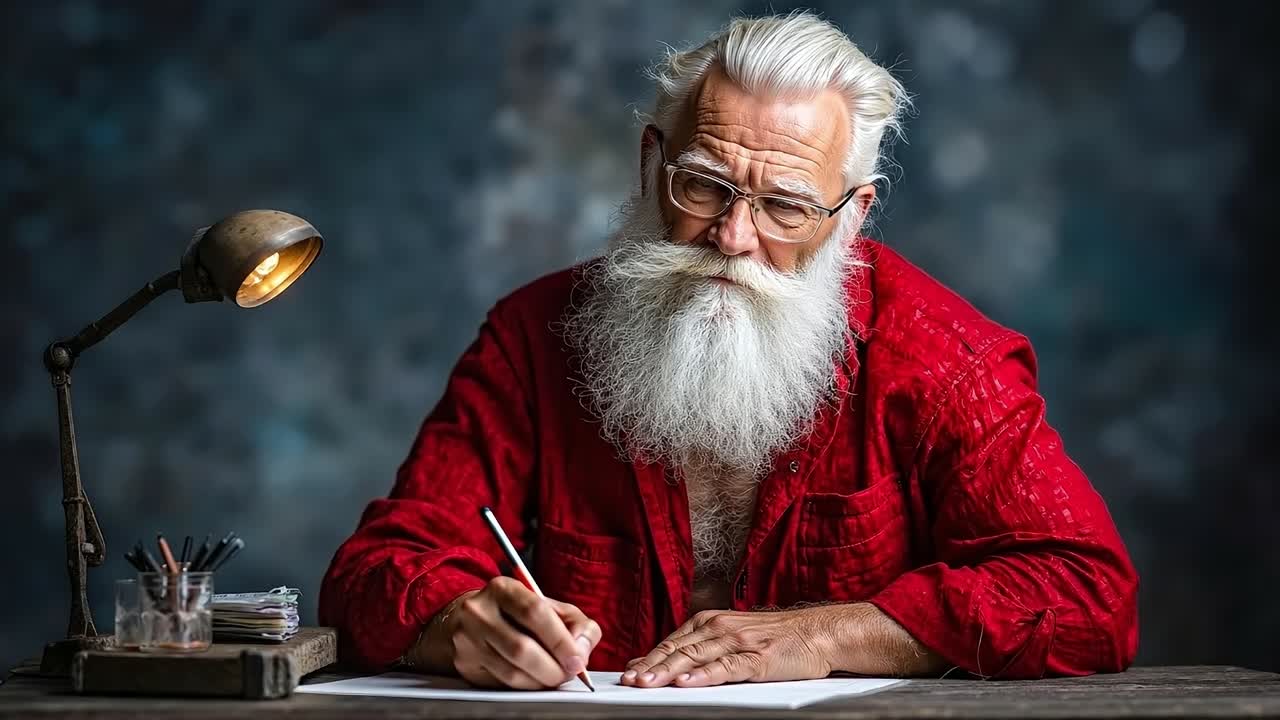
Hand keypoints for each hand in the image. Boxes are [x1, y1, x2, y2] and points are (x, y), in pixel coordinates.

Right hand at [414, 576, 601, 689]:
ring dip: (541, 681)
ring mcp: (467, 639)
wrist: (468, 619)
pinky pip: (502, 684)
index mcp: (503, 588)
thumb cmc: (515, 613)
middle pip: (522, 648)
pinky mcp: (464, 664)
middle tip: (569, 673)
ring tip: (555, 677)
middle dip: (554, 668)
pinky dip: (526, 687)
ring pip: (512, 672)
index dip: (560, 640)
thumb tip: (582, 649)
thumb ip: (575, 622)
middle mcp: (479, 611)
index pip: (534, 613)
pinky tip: (535, 680)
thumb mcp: (547, 606)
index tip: (578, 659)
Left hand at [620, 607, 834, 687]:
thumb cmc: (774, 638)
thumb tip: (663, 664)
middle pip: (678, 649)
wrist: (816, 632)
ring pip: (696, 657)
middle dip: (651, 666)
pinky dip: (705, 675)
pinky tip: (688, 682)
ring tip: (648, 682)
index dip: (649, 658)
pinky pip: (727, 667)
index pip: (672, 642)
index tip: (627, 673)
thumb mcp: (732, 636)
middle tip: (630, 680)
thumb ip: (700, 648)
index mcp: (710, 622)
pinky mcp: (757, 658)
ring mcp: (738, 642)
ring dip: (669, 671)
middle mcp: (720, 628)